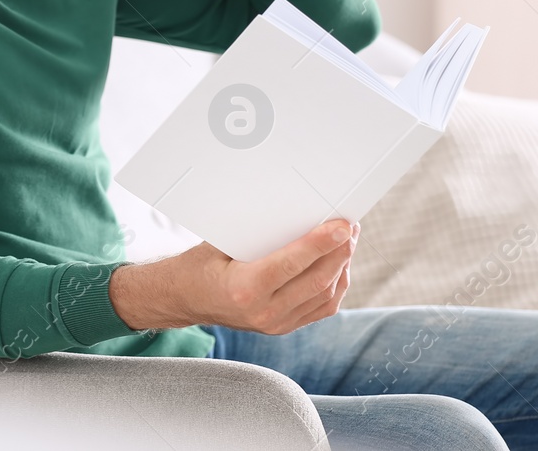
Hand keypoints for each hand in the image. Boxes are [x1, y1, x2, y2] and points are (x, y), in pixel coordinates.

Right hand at [108, 219, 357, 334]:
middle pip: (317, 281)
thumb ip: (257, 234)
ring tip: (348, 242)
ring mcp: (276, 324)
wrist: (186, 299)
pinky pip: (322, 308)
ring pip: (326, 296)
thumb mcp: (221, 243)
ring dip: (342, 267)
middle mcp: (263, 312)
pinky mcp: (284, 327)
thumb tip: (297, 211)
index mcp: (245, 289)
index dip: (321, 243)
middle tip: (351, 228)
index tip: (342, 225)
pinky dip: (336, 285)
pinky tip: (339, 265)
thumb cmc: (201, 265)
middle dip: (340, 252)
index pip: (292, 264)